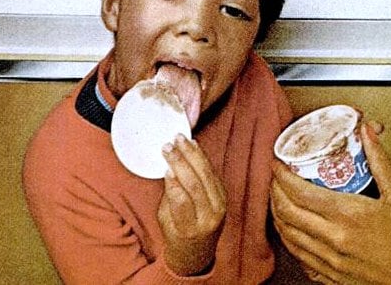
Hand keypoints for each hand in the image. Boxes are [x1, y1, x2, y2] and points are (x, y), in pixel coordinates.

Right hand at [158, 134, 226, 275]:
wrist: (198, 251)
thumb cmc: (175, 234)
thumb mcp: (165, 220)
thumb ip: (169, 197)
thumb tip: (170, 169)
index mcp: (190, 228)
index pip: (182, 201)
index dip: (174, 183)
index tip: (165, 167)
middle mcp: (208, 218)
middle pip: (196, 184)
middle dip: (181, 161)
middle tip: (169, 145)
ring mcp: (220, 207)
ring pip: (207, 175)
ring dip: (193, 154)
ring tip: (180, 139)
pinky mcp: (224, 196)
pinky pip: (213, 173)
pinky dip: (202, 157)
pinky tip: (193, 145)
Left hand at [270, 122, 390, 284]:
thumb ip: (379, 161)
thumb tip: (366, 132)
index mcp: (349, 216)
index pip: (299, 192)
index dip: (281, 175)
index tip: (278, 163)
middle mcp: (334, 240)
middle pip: (286, 212)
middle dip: (274, 191)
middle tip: (275, 178)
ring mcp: (331, 262)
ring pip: (288, 236)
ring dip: (277, 215)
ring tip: (279, 199)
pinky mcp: (332, 278)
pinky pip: (300, 258)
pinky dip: (290, 241)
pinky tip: (293, 231)